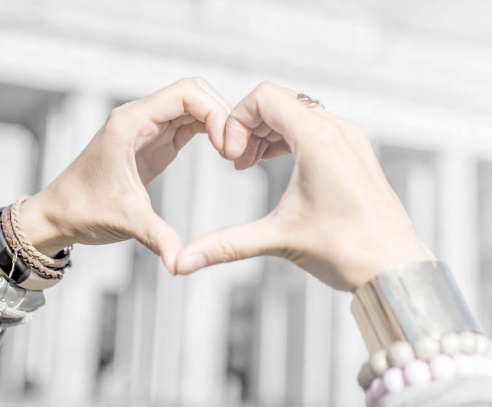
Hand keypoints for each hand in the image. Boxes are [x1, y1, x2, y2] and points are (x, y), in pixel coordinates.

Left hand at [19, 78, 229, 272]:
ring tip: (234, 154)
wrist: (59, 214)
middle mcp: (140, 118)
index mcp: (130, 123)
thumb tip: (180, 264)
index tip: (226, 147)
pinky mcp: (155, 142)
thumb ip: (157, 237)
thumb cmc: (82, 209)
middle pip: (195, 93)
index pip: (185, 93)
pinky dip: (211, 131)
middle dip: (222, 115)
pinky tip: (223, 152)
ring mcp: (149, 128)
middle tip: (235, 151)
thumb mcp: (125, 221)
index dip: (214, 113)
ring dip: (219, 122)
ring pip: (195, 105)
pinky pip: (190, 123)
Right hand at [175, 82, 434, 290]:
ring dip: (269, 132)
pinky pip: (317, 128)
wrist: (396, 270)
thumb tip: (182, 262)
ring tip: (252, 164)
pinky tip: (278, 164)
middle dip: (250, 127)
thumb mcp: (279, 239)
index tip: (231, 155)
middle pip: (280, 102)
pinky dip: (290, 138)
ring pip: (298, 113)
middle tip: (238, 163)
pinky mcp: (356, 152)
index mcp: (318, 140)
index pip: (265, 97)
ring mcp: (350, 139)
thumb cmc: (347, 251)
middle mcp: (337, 130)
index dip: (237, 118)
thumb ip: (226, 245)